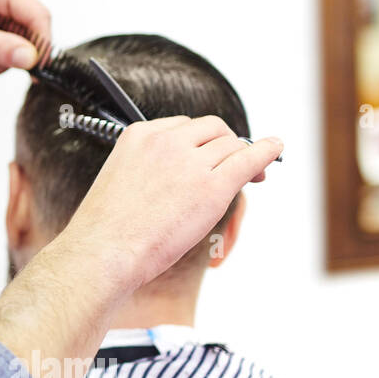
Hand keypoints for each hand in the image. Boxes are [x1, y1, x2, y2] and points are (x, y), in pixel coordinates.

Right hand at [60, 115, 283, 292]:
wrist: (103, 251)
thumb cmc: (106, 230)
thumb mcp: (121, 180)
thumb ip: (148, 169)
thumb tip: (176, 179)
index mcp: (138, 136)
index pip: (183, 126)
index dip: (201, 142)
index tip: (207, 156)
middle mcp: (166, 142)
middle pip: (212, 129)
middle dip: (227, 144)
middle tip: (237, 163)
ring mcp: (191, 162)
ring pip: (232, 145)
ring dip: (244, 156)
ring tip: (255, 173)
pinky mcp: (213, 187)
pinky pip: (249, 159)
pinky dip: (267, 152)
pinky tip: (275, 149)